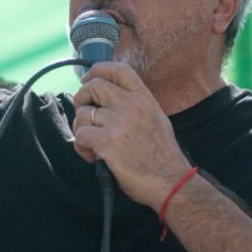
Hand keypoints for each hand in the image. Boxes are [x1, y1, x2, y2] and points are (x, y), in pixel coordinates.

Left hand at [70, 63, 191, 208]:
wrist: (171, 182)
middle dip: (81, 99)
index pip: (118, 70)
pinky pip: (80, 135)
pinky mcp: (107, 141)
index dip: (97, 70)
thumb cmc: (162, 157)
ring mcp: (118, 122)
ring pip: (82, 113)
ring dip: (81, 129)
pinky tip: (94, 157)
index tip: (87, 80)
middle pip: (93, 86)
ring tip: (93, 145)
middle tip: (85, 117)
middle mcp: (131, 105)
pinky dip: (81, 147)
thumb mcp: (156, 119)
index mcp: (144, 98)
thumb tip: (107, 102)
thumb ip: (135, 106)